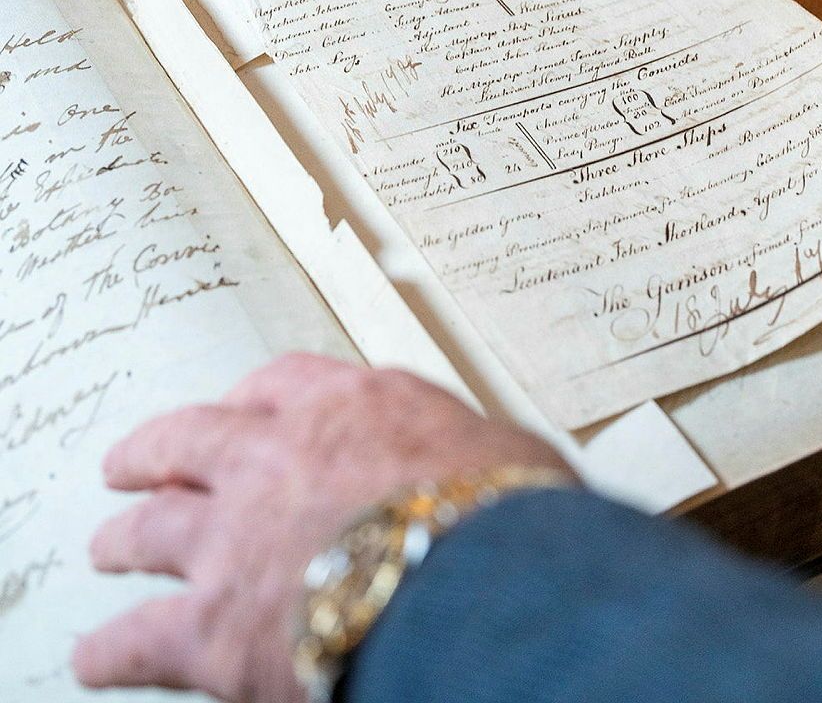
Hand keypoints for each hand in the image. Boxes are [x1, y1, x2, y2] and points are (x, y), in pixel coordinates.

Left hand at [73, 355, 567, 699]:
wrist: (473, 579)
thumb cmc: (507, 518)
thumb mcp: (500, 453)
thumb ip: (466, 454)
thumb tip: (502, 474)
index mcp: (351, 406)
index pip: (282, 384)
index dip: (249, 399)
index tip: (237, 407)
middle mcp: (277, 456)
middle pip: (193, 440)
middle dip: (156, 454)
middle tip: (131, 464)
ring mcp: (236, 536)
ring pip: (154, 529)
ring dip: (125, 538)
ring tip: (107, 545)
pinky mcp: (215, 625)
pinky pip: (140, 638)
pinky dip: (112, 649)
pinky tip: (94, 657)